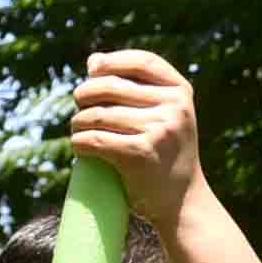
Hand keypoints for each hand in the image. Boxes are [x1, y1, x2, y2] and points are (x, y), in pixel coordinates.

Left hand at [68, 49, 206, 223]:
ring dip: (78, 123)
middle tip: (80, 110)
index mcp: (182, 93)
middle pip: (110, 86)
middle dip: (84, 96)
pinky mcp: (140, 153)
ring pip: (97, 114)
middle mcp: (174, 108)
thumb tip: (94, 60)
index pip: (142, 61)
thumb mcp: (164, 117)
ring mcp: (159, 130)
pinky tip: (80, 148)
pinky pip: (94, 139)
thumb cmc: (166, 155)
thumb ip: (135, 88)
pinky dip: (79, 143)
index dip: (112, 61)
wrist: (183, 202)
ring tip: (79, 132)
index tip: (93, 70)